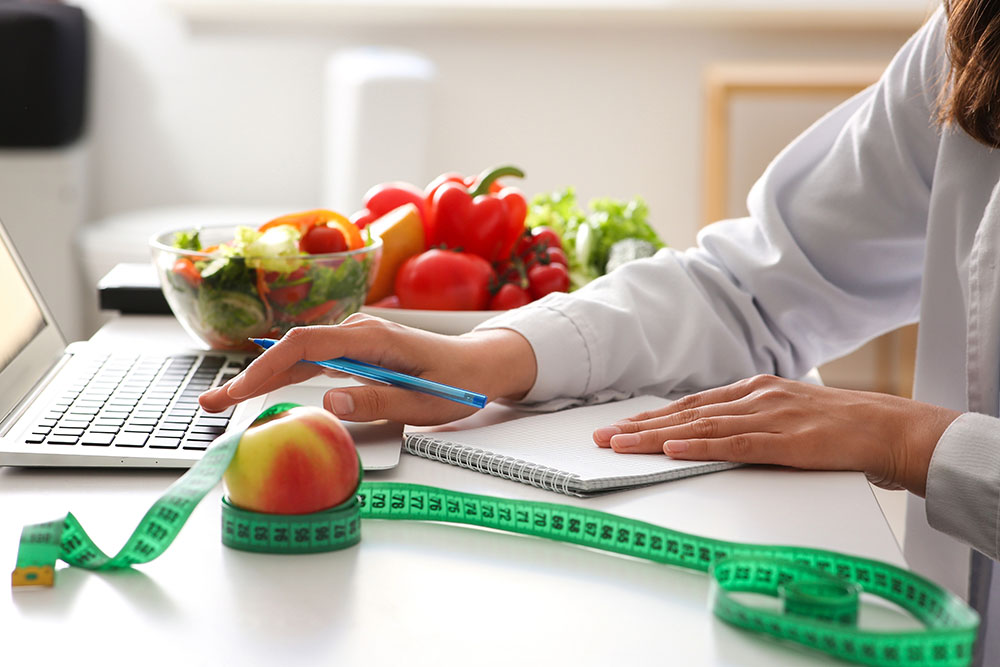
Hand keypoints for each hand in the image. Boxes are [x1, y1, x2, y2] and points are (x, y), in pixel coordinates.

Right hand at [199, 314, 537, 424]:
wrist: (480, 366)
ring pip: (298, 355)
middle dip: (251, 376)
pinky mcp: (355, 353)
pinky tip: (259, 391)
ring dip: (261, 377)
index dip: (269, 366)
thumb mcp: (424, 403)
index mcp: (374, 338)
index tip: (241, 391)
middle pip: (293, 349)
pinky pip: (311, 362)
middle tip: (212, 405)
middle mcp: (359, 332)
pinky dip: (282, 377)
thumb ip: (379, 403)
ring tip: (223, 402)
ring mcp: (355, 341)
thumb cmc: (458, 383)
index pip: (307, 344)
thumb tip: (330, 401)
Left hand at [592, 374, 960, 495]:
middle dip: (640, 427)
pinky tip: (674, 448)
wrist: (888, 428)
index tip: (619, 427)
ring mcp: (770, 417)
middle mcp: (754, 398)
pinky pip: (736, 445)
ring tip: (622, 444)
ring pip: (701, 428)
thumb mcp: (785, 414)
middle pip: (686, 414)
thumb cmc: (837, 426)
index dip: (652, 417)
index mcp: (752, 391)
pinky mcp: (788, 441)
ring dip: (657, 436)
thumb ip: (749, 421)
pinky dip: (701, 446)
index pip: (690, 406)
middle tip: (602, 438)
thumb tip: (709, 433)